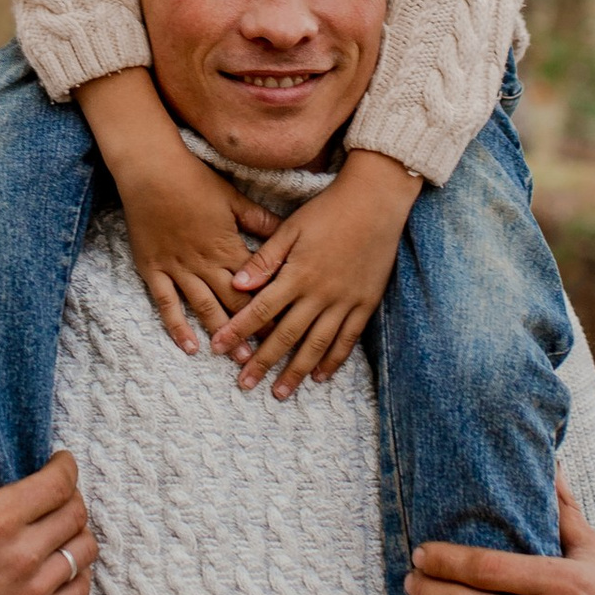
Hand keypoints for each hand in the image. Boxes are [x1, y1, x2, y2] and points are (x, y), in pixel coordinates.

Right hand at [0, 396, 98, 594]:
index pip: (59, 483)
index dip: (65, 467)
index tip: (59, 463)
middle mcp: (22, 555)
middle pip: (76, 513)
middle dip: (70, 497)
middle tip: (56, 494)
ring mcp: (32, 593)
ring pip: (84, 551)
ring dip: (77, 535)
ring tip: (60, 528)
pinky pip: (80, 592)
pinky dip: (78, 575)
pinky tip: (61, 566)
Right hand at [80, 69, 279, 353]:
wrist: (150, 171)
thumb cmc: (194, 180)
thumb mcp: (233, 198)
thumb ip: (260, 220)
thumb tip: (289, 232)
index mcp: (228, 246)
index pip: (256, 284)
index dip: (273, 306)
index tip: (290, 327)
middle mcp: (205, 263)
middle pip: (234, 302)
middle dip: (253, 329)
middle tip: (271, 355)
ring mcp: (178, 268)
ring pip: (204, 308)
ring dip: (222, 333)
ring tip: (238, 358)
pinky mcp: (154, 269)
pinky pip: (166, 303)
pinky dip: (178, 326)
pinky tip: (190, 346)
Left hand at [217, 146, 419, 394]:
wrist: (375, 202)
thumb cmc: (328, 210)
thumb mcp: (291, 229)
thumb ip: (265, 260)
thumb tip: (236, 285)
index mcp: (297, 274)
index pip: (261, 310)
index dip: (238, 331)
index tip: (219, 349)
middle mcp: (320, 294)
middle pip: (286, 335)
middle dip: (263, 362)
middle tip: (245, 384)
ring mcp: (345, 302)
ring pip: (317, 345)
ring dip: (296, 371)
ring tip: (280, 392)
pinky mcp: (365, 303)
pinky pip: (347, 339)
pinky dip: (333, 360)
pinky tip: (320, 377)